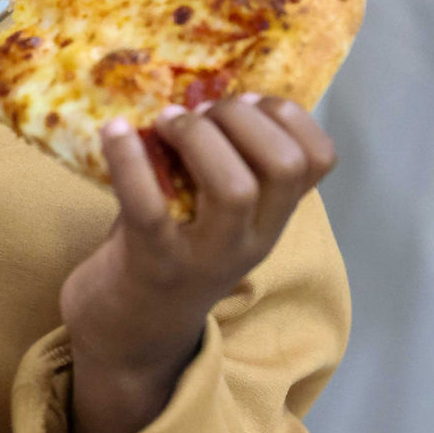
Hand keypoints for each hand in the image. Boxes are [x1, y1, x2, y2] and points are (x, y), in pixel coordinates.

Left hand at [59, 95, 336, 432]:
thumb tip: (197, 89)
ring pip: (236, 188)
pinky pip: (149, 205)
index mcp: (269, 221)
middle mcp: (249, 241)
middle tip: (200, 111)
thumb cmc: (164, 257)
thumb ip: (212, 164)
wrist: (124, 343)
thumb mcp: (206, 214)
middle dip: (243, 120)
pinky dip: (129, 159)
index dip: (289, 116)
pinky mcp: (154, 266)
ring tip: (167, 122)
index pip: (318, 161)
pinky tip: (115, 132)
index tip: (247, 100)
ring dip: (200, 138)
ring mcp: (205, 257)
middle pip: (283, 167)